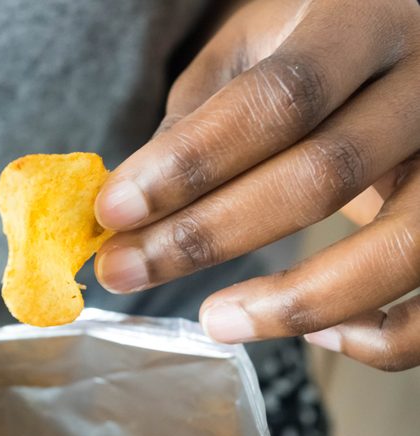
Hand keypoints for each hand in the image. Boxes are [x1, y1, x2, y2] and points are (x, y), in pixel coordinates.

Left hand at [94, 0, 419, 370]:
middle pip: (323, 174)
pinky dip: (384, 334)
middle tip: (126, 270)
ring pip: (402, 246)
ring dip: (295, 301)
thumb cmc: (313, 44)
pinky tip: (319, 333)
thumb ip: (200, 116)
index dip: (188, 164)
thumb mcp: (253, 48)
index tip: (113, 211)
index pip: (275, 100)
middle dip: (208, 236)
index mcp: (358, 23)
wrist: (401, 32)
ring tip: (214, 320)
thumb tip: (134, 204)